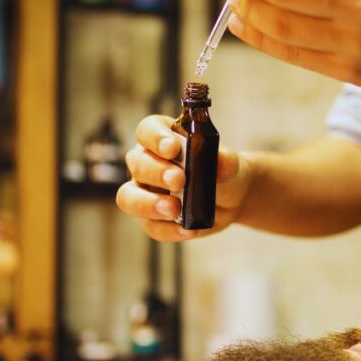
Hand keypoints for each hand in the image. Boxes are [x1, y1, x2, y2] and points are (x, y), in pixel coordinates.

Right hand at [116, 115, 252, 241]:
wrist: (231, 198)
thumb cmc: (223, 170)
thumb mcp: (230, 163)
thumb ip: (226, 160)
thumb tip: (221, 160)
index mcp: (162, 138)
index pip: (148, 130)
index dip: (156, 138)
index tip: (172, 148)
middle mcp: (147, 162)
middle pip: (137, 163)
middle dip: (156, 172)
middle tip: (179, 180)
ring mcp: (145, 191)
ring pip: (129, 197)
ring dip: (148, 204)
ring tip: (173, 210)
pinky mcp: (152, 218)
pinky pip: (150, 226)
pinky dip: (167, 230)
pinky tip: (187, 230)